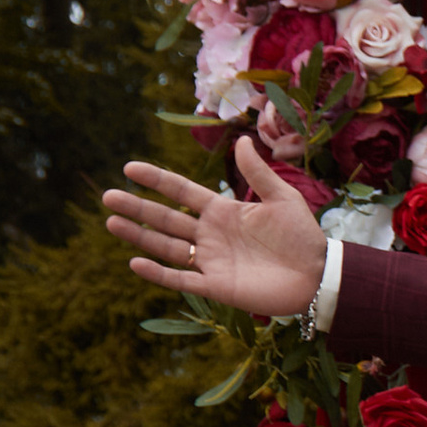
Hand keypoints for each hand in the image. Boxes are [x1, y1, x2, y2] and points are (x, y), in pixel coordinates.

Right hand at [104, 141, 327, 319]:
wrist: (318, 276)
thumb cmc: (302, 237)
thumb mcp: (282, 198)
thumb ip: (258, 173)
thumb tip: (243, 140)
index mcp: (223, 211)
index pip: (181, 192)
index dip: (157, 180)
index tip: (129, 168)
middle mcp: (210, 235)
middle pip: (165, 218)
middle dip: (137, 207)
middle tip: (107, 196)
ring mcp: (211, 261)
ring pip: (166, 247)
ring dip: (139, 236)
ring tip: (112, 222)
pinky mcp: (216, 286)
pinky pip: (181, 279)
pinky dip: (158, 273)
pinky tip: (135, 262)